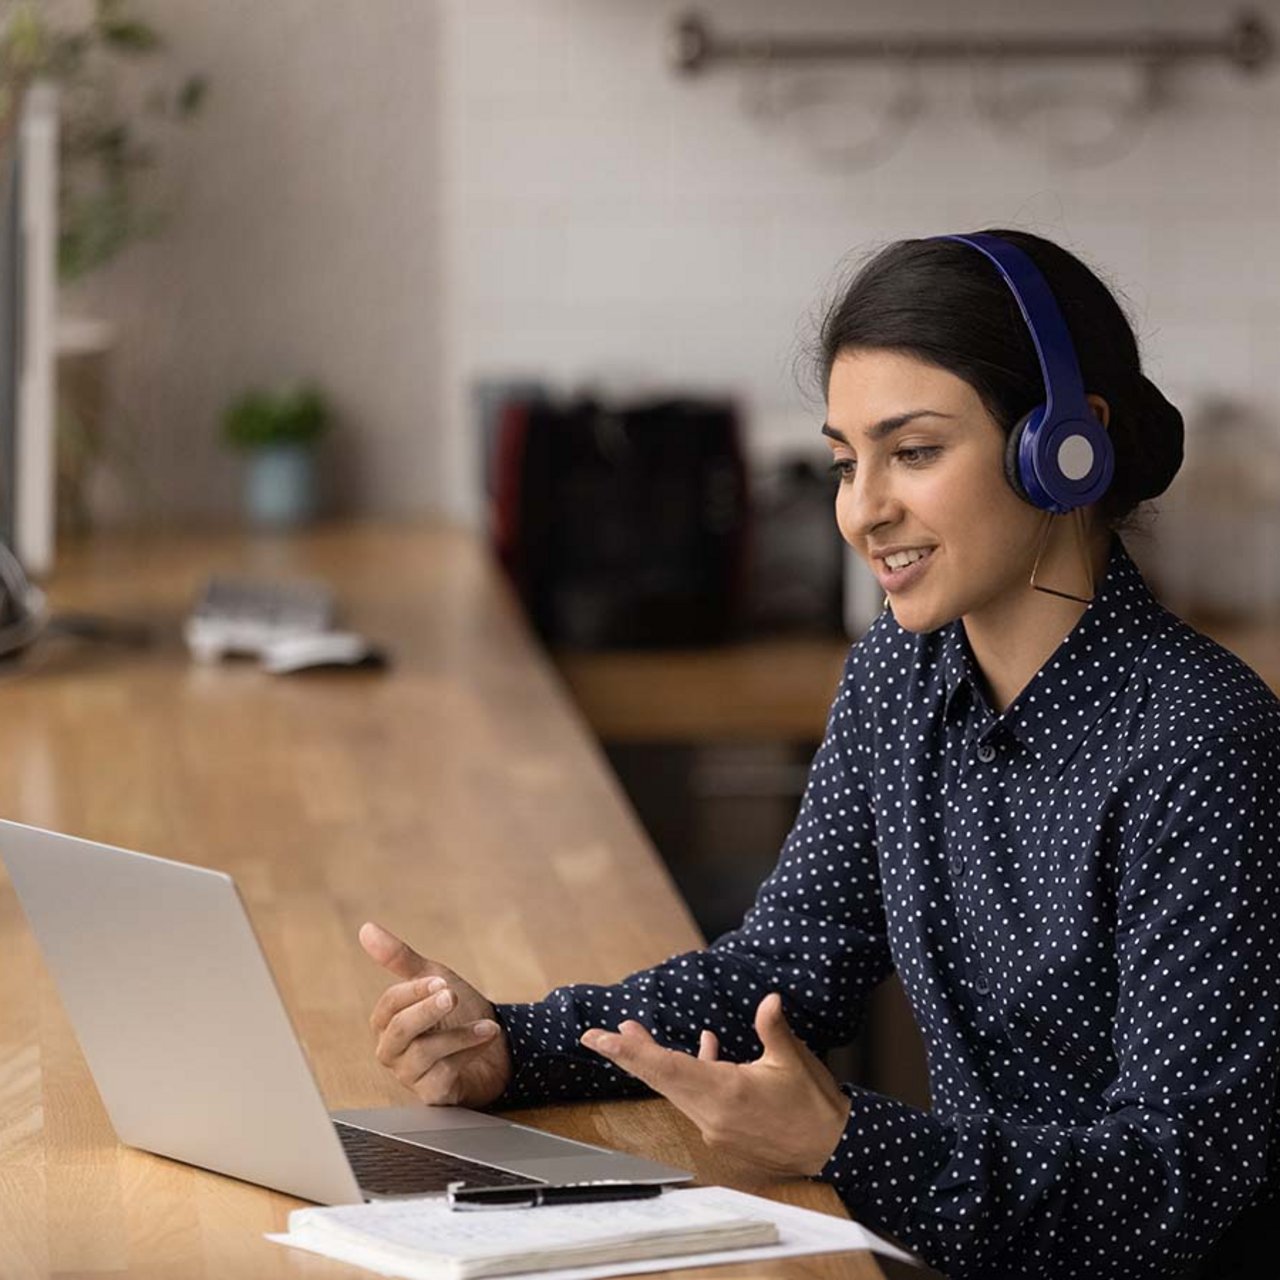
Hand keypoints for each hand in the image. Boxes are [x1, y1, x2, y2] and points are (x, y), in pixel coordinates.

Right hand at [359, 921, 512, 1106]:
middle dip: (427, 1011)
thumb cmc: (457, 1014)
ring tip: (487, 1025)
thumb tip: (366, 928)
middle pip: (399, 1030)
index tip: (441, 981)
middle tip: (452, 996)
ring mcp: (411, 1075)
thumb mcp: (433, 980)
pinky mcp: (432, 1094)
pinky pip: (443, 1075)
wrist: (495, 1048)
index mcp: (389, 1022)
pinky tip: (486, 1039)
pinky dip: (468, 1053)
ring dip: (459, 1035)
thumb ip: (401, 958)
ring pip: (423, 1053)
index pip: (388, 1005)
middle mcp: (394, 1050)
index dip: (414, 991)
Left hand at [580, 993, 849, 1176]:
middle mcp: (711, 1113)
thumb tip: (768, 999)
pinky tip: (703, 1049)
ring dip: (656, 1062)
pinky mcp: (724, 1130)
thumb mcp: (794, 1060)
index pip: (664, 1067)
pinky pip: (695, 1097)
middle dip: (630, 1055)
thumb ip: (773, 1028)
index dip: (629, 1051)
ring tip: (636, 1035)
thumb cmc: (814, 1105)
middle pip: (660, 1079)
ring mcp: (716, 1125)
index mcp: (724, 1092)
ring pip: (674, 1088)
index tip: (599, 1040)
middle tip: (598, 1036)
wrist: (835, 1149)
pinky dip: (690, 1072)